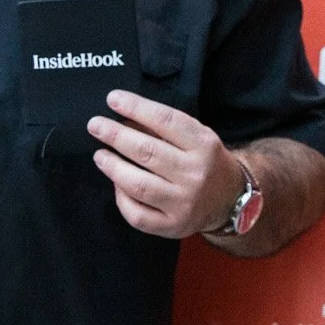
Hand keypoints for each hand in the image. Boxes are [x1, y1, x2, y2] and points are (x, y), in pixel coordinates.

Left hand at [88, 90, 246, 237]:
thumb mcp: (197, 137)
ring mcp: (184, 203)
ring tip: (100, 155)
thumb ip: (165, 127)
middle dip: (116, 136)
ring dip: (113, 167)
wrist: (229, 200)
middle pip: (148, 152)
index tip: (113, 99)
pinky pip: (137, 214)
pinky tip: (116, 184)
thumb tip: (123, 116)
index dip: (136, 108)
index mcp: (204, 146)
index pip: (166, 121)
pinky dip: (121, 198)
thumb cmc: (206, 161)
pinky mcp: (172, 226)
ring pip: (139, 184)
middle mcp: (195, 174)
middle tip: (95, 125)